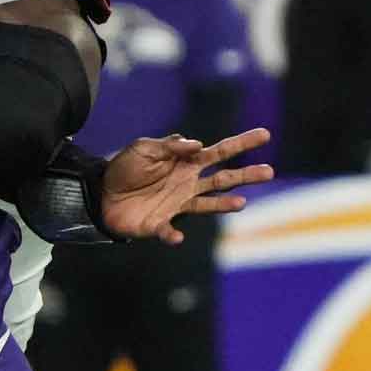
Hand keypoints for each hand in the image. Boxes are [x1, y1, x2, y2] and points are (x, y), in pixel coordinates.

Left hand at [102, 129, 275, 243]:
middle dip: (246, 175)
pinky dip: (173, 235)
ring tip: (242, 203)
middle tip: (269, 171)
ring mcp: (178, 205)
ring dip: (224, 205)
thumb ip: (169, 146)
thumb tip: (197, 144)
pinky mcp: (160, 223)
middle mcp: (188, 184)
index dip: (241, 143)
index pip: (219, 152)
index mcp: (186, 163)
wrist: (101, 193)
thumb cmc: (125, 168)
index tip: (264, 135)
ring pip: (208, 205)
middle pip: (224, 179)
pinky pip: (169, 231)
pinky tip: (176, 236)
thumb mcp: (143, 148)